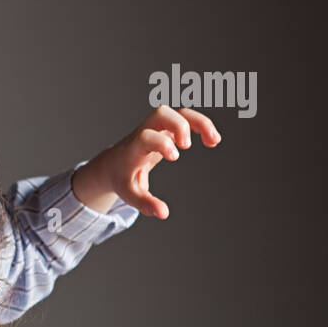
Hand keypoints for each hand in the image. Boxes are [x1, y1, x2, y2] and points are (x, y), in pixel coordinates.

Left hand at [94, 104, 222, 218]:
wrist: (114, 163)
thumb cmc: (123, 178)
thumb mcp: (130, 194)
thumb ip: (145, 204)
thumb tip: (163, 214)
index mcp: (134, 148)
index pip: (145, 136)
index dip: (161, 142)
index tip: (175, 156)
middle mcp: (145, 132)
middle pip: (161, 114)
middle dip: (178, 125)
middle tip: (187, 146)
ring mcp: (157, 128)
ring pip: (178, 112)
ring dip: (198, 121)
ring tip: (214, 141)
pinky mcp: (167, 128)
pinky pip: (186, 118)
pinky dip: (201, 124)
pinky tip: (213, 141)